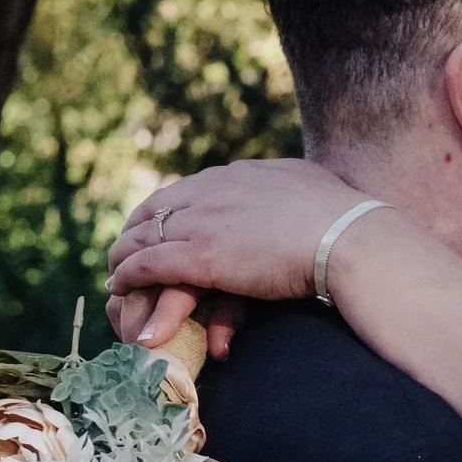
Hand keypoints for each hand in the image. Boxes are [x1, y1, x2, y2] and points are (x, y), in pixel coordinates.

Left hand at [106, 159, 367, 348]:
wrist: (347, 236)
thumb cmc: (346, 220)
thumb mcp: (313, 187)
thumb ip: (294, 186)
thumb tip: (301, 184)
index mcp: (241, 174)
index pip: (188, 189)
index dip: (168, 209)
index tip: (161, 225)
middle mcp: (213, 190)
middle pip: (156, 207)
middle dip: (137, 230)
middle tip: (126, 250)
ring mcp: (203, 222)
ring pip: (144, 236)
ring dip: (124, 255)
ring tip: (114, 273)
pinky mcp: (199, 257)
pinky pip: (148, 264)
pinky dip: (128, 275)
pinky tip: (119, 286)